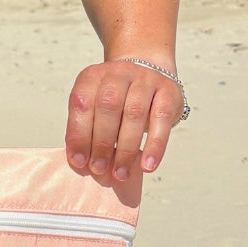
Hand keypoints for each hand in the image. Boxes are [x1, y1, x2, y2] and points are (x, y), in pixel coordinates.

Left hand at [65, 59, 184, 181]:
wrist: (148, 73)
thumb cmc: (117, 101)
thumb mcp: (94, 107)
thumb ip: (85, 129)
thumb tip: (79, 161)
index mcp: (93, 76)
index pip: (82, 103)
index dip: (79, 134)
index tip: (79, 161)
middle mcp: (119, 73)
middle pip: (109, 106)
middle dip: (102, 143)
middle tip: (99, 169)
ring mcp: (145, 79)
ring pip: (134, 113)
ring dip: (126, 149)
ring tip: (120, 173)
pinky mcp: (169, 91)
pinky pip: (162, 119)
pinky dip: (154, 146)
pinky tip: (147, 165)